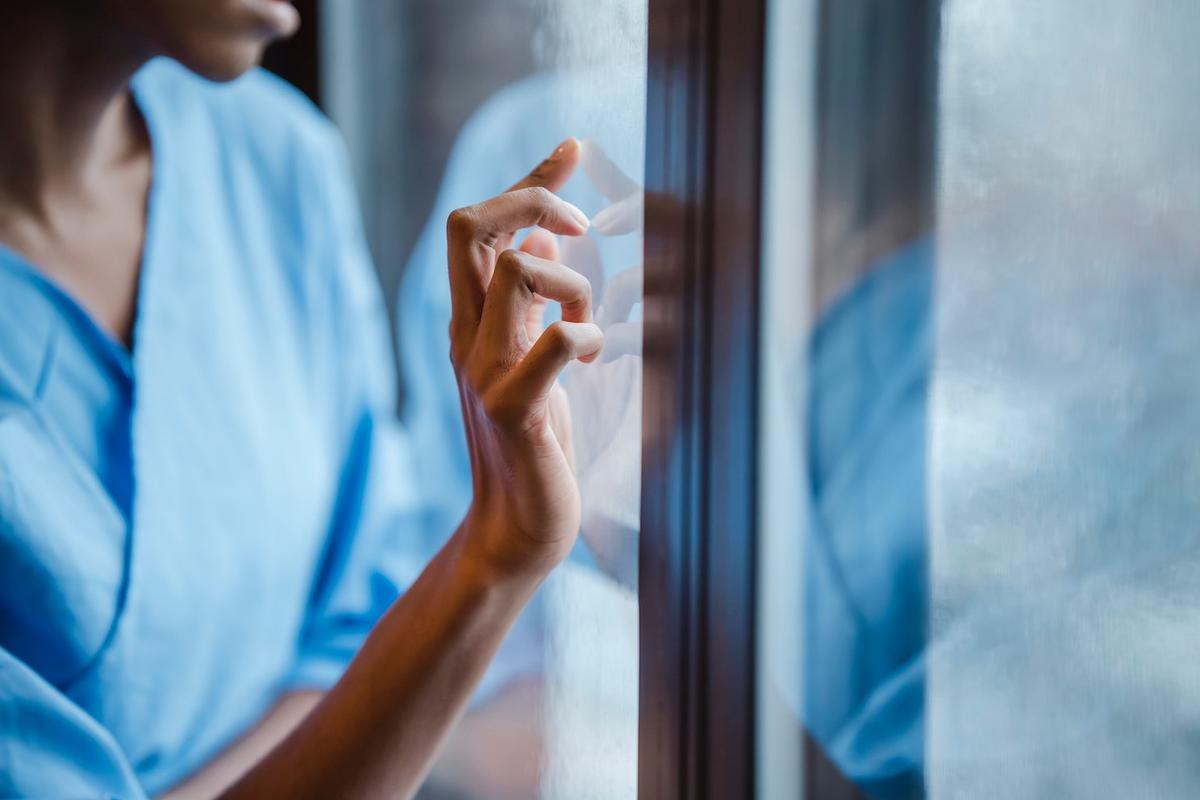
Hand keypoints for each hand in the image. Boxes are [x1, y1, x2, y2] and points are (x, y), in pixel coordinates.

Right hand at [447, 138, 602, 579]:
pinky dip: (585, 335)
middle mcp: (468, 337)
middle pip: (470, 226)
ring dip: (569, 280)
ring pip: (514, 271)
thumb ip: (530, 305)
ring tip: (590, 325)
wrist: (512, 531)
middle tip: (581, 225)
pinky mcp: (515, 411)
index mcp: (472, 322)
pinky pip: (551, 345)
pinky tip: (596, 358)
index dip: (527, 182)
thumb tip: (545, 243)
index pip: (479, 228)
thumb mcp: (529, 361)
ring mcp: (485, 372)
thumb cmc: (532, 445)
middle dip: (531, 200)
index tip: (571, 150)